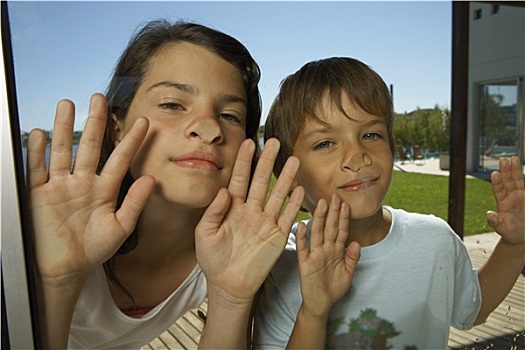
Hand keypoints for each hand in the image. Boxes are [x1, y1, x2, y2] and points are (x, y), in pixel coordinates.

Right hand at [27, 93, 154, 286]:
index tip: (144, 122)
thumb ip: (135, 203)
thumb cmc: (94, 250)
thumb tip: (152, 179)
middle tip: (100, 98)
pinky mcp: (39, 193)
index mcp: (105, 190)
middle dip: (95, 122)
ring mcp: (60, 186)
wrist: (65, 269)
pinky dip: (37, 152)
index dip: (132, 141)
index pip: (120, 159)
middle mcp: (83, 182)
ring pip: (63, 151)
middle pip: (90, 146)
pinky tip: (40, 133)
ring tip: (68, 103)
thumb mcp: (120, 227)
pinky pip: (37, 169)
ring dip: (63, 127)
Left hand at [195, 138, 304, 305]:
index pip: (239, 179)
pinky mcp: (277, 235)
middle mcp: (251, 211)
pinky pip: (287, 216)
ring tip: (293, 160)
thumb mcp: (204, 234)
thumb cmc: (213, 260)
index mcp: (232, 208)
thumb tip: (223, 191)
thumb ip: (212, 212)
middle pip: (261, 181)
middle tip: (274, 142)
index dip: (244, 162)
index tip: (249, 142)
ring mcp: (265, 222)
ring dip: (286, 178)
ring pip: (277, 195)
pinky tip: (300, 188)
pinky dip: (294, 203)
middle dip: (267, 162)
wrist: (229, 286)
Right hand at [296, 193, 360, 317]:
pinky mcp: (305, 263)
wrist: (321, 304)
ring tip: (321, 204)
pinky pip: (303, 248)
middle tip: (335, 196)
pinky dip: (302, 237)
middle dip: (333, 212)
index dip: (344, 218)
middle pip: (330, 227)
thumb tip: (357, 242)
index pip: (341, 231)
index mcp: (336, 251)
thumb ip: (352, 258)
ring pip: (317, 233)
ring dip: (319, 218)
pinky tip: (302, 225)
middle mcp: (325, 249)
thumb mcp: (348, 273)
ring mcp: (314, 255)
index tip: (346, 204)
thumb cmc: (333, 288)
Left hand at [487, 156, 524, 244]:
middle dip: (506, 171)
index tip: (494, 174)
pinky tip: (522, 167)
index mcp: (502, 204)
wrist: (522, 237)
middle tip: (503, 160)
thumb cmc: (511, 233)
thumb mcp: (503, 229)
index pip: (498, 190)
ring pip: (517, 181)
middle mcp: (510, 197)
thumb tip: (489, 214)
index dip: (497, 182)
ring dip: (515, 170)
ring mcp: (520, 196)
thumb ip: (495, 222)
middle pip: (507, 182)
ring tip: (514, 158)